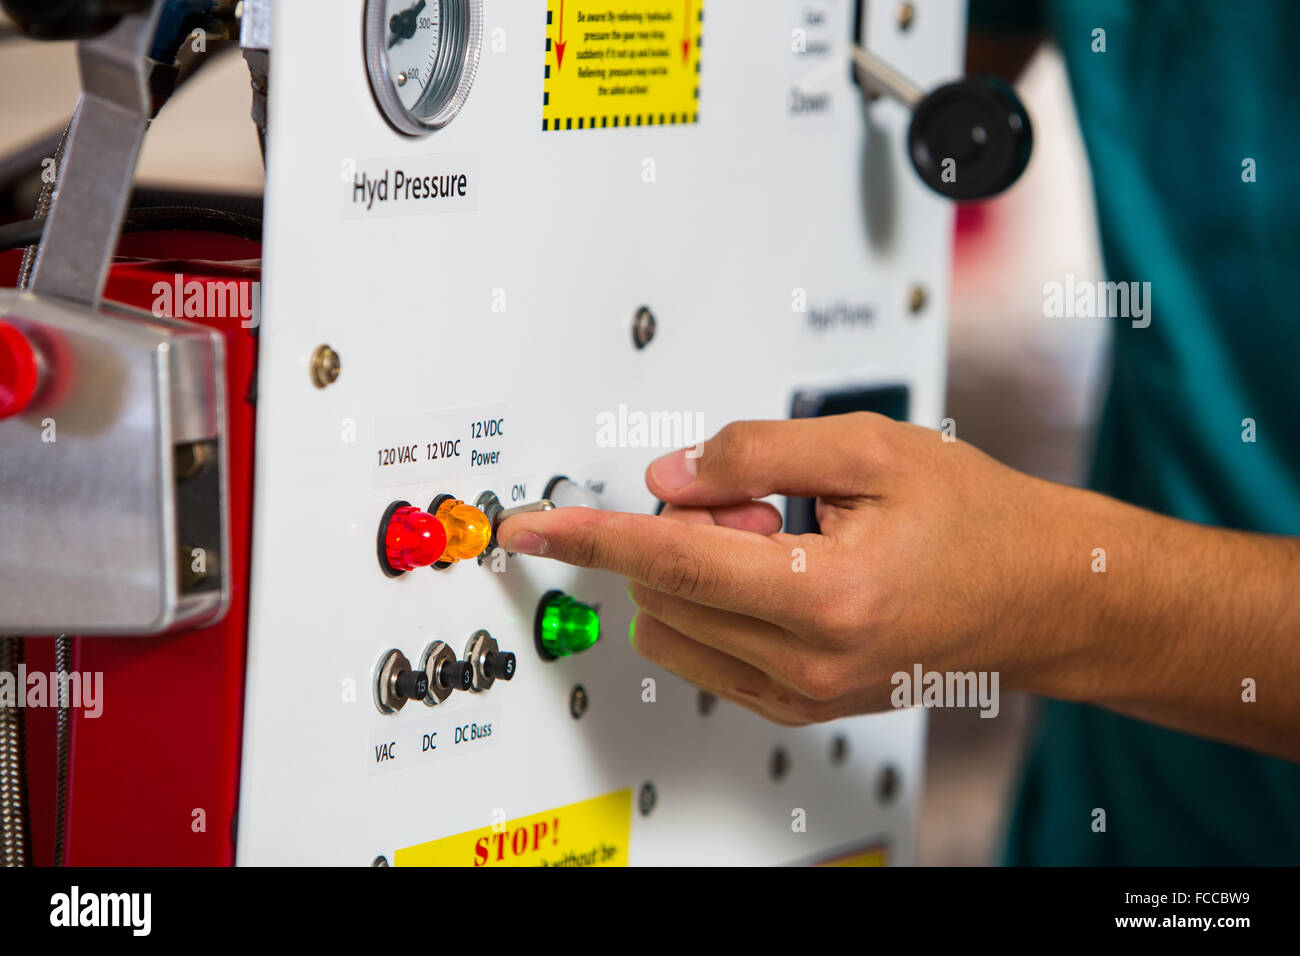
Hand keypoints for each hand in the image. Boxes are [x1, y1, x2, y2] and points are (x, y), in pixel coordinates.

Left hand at [496, 413, 1084, 724]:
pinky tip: (775, 574)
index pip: (668, 558)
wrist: (1041, 593)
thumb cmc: (975, 519)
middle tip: (753, 498)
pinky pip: (706, 656)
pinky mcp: (801, 705)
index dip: (590, 534)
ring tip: (778, 539)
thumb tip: (670, 477)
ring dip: (693, 572)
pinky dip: (712, 605)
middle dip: (677, 529)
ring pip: (673, 629)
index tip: (532, 527)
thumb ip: (756, 453)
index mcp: (824, 596)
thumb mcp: (870, 450)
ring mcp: (803, 694)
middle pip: (662, 592)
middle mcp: (807, 661)